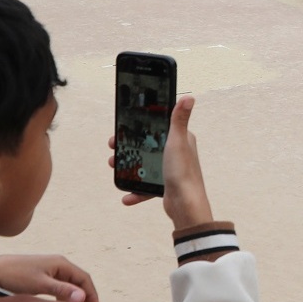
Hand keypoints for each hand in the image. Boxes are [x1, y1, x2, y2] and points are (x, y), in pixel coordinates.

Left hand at [0, 253, 99, 301]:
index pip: (83, 278)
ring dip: (74, 297)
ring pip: (69, 284)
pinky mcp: (41, 275)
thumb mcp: (40, 285)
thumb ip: (62, 290)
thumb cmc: (15, 276)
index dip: (91, 293)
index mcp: (61, 263)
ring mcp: (49, 269)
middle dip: (84, 296)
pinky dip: (64, 296)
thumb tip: (83, 297)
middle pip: (78, 280)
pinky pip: (59, 286)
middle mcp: (57, 264)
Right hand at [104, 95, 213, 230]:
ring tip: (114, 166)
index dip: (140, 125)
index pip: (157, 127)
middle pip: (147, 145)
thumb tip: (189, 97)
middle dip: (129, 146)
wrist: (186, 204)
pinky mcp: (165, 185)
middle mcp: (176, 152)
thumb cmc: (183, 172)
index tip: (123, 127)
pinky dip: (136, 191)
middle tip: (113, 147)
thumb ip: (179, 119)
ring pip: (144, 165)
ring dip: (128, 166)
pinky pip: (146, 186)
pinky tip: (127, 196)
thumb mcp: (177, 141)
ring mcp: (170, 169)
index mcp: (180, 139)